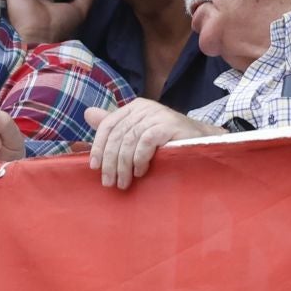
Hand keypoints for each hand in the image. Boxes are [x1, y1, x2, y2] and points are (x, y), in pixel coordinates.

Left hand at [85, 99, 216, 189]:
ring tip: (124, 182)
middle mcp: (144, 107)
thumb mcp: (139, 135)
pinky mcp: (168, 125)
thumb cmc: (169, 142)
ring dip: (123, 165)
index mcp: (134, 107)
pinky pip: (145, 142)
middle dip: (110, 161)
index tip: (94, 167)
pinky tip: (140, 172)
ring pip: (129, 140)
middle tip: (109, 182)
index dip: (98, 146)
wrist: (203, 144)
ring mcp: (157, 114)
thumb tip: (87, 114)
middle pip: (117, 134)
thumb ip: (115, 127)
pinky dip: (139, 159)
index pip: (108, 124)